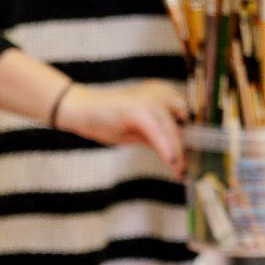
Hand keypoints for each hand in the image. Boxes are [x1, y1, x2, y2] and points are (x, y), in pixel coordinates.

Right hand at [55, 80, 187, 173]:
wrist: (78, 109)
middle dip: (182, 150)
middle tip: (183, 170)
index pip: (181, 120)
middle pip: (178, 126)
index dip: (185, 141)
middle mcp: (157, 94)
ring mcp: (147, 100)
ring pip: (170, 130)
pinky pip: (156, 131)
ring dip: (175, 152)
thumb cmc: (105, 119)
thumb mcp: (136, 132)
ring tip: (177, 170)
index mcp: (160, 95)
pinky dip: (165, 147)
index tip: (187, 161)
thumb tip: (175, 152)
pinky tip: (170, 161)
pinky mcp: (136, 108)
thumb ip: (155, 138)